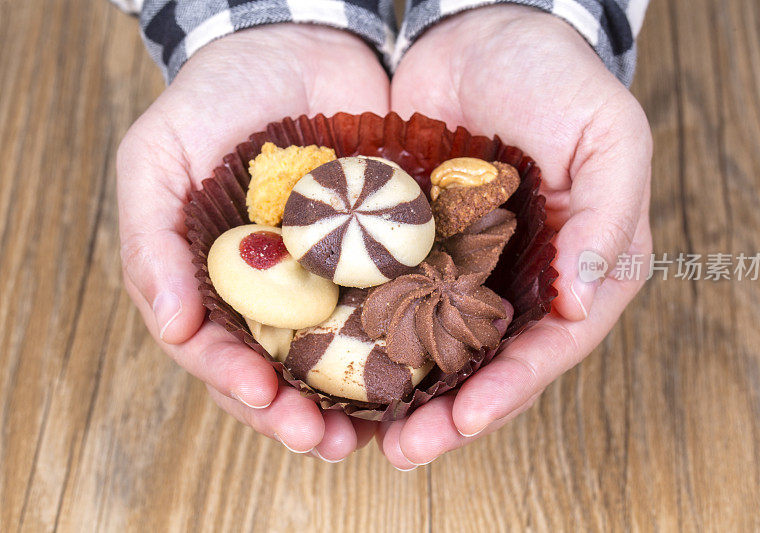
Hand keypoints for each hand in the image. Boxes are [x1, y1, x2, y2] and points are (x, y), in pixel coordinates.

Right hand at [117, 25, 388, 460]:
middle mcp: (269, 290)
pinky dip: (397, 350)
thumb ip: (150, 237)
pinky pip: (388, 311)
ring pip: (334, 358)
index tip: (263, 396)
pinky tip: (415, 380)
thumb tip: (173, 326)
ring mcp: (326, 277)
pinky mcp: (379, 257)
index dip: (234, 380)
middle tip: (324, 442)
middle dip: (294, 413)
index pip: (215, 349)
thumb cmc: (223, 96)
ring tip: (369, 437)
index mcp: (212, 277)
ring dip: (348, 403)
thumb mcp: (161, 154)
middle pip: (276, 370)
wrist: (305, 43)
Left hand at [379, 5, 652, 467]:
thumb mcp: (607, 133)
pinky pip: (399, 304)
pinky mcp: (423, 250)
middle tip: (405, 448)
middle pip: (493, 363)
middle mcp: (528, 280)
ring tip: (367, 432)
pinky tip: (342, 369)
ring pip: (442, 348)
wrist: (480, 31)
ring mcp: (473, 269)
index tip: (468, 420)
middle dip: (453, 412)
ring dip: (409, 394)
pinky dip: (377, 340)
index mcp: (586, 265)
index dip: (513, 387)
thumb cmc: (555, 77)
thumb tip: (581, 300)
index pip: (553, 344)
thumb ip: (609, 216)